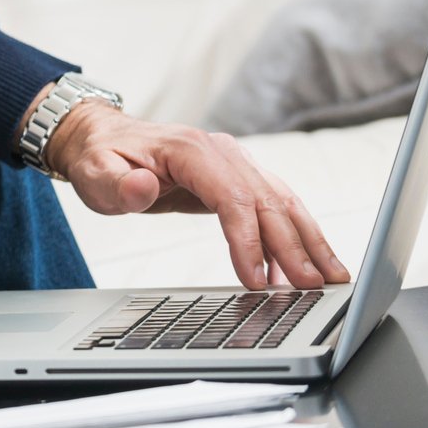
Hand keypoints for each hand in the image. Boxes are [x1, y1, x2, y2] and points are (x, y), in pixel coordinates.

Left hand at [45, 100, 351, 291]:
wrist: (101, 138)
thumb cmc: (99, 158)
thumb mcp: (95, 173)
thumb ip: (118, 184)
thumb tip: (143, 186)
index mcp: (189, 149)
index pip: (232, 197)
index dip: (248, 240)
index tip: (257, 281)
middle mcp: (220, 151)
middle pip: (267, 201)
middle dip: (293, 247)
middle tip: (313, 289)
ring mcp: (234, 162)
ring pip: (282, 201)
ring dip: (308, 240)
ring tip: (332, 279)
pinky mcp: (238, 177)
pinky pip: (274, 204)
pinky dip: (295, 233)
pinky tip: (306, 264)